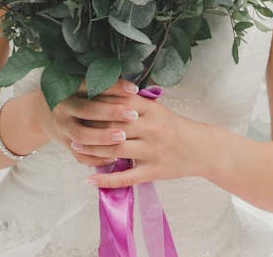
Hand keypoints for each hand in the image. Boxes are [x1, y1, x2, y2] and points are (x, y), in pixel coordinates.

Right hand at [38, 79, 141, 167]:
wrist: (42, 112)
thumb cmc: (71, 95)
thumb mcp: (78, 86)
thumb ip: (99, 86)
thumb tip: (132, 89)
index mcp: (69, 88)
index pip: (92, 85)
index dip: (114, 87)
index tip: (134, 89)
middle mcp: (63, 107)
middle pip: (87, 110)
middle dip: (111, 112)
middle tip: (133, 114)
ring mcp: (62, 128)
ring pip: (82, 136)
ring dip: (103, 137)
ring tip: (123, 137)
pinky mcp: (64, 144)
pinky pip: (79, 155)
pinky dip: (96, 158)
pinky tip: (114, 157)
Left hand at [83, 89, 202, 187]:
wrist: (200, 148)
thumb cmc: (173, 126)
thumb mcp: (156, 109)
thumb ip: (133, 102)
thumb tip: (104, 92)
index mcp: (151, 110)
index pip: (119, 104)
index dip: (98, 104)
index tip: (80, 104)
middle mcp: (151, 129)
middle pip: (114, 127)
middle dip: (91, 128)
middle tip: (72, 128)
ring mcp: (152, 151)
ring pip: (117, 150)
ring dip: (93, 150)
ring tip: (76, 148)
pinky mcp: (153, 171)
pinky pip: (126, 177)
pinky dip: (107, 179)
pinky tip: (90, 179)